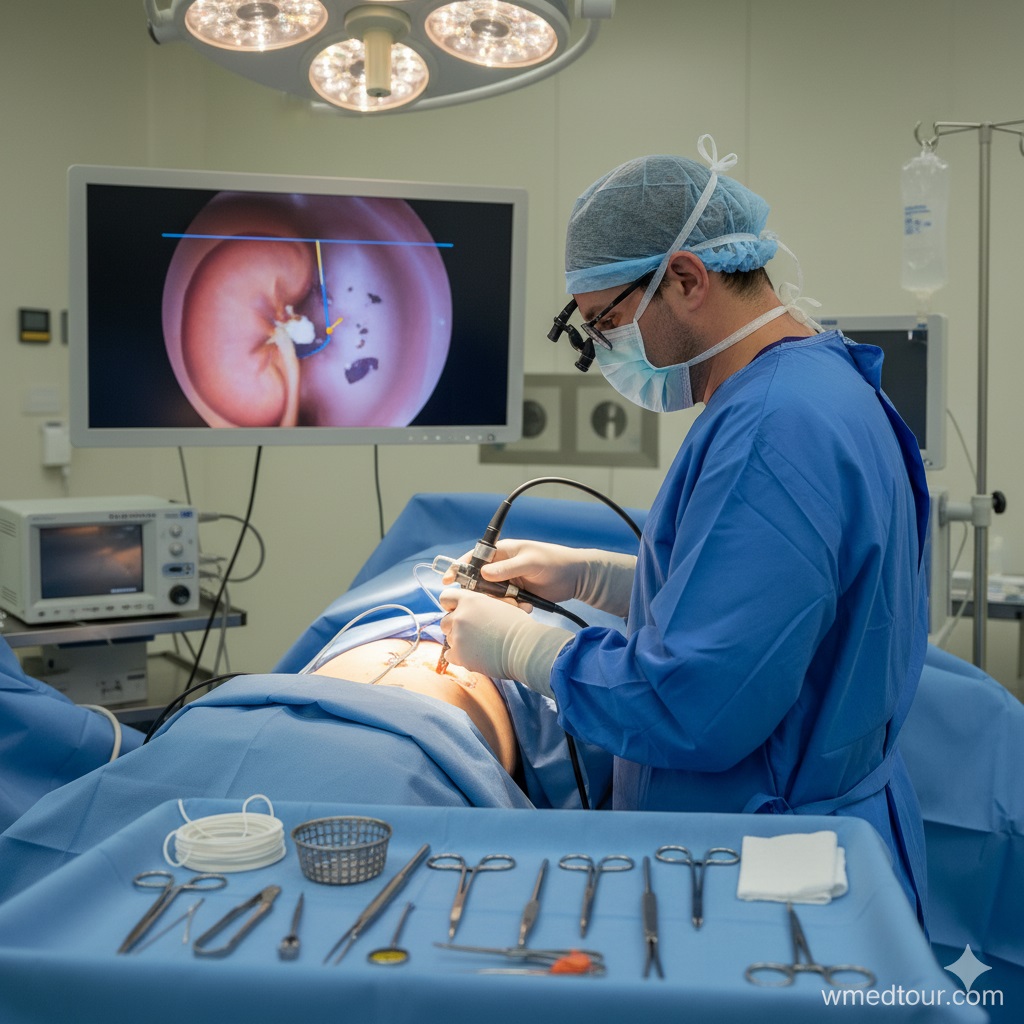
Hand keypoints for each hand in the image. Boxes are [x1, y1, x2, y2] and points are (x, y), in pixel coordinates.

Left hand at [438, 587, 572, 696]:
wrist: (524, 648)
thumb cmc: (518, 626)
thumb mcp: (502, 606)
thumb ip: (485, 605)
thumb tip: (482, 607)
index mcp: (470, 600)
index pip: (446, 597)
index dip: (450, 605)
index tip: (457, 611)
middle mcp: (460, 616)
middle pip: (445, 621)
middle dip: (454, 627)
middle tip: (471, 633)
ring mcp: (457, 636)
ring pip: (449, 639)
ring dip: (460, 642)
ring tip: (478, 645)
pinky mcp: (459, 655)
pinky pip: (449, 655)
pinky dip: (459, 656)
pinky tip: (473, 656)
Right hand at [441, 539, 589, 602]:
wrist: (576, 578)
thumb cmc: (554, 562)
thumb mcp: (530, 562)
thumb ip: (507, 568)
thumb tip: (483, 574)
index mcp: (502, 552)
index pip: (474, 558)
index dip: (459, 568)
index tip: (449, 579)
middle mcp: (501, 567)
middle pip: (478, 581)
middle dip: (483, 593)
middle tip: (496, 600)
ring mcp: (508, 582)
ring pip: (490, 596)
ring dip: (500, 603)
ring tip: (517, 603)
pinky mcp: (515, 596)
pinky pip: (503, 605)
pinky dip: (511, 609)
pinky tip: (525, 607)